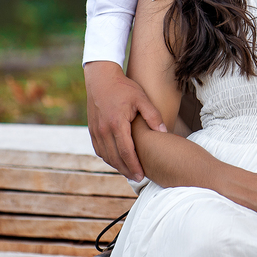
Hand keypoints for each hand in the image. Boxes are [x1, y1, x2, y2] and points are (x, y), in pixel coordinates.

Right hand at [84, 61, 166, 180]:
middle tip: (138, 178)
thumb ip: (153, 115)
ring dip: (117, 166)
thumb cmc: (123, 87)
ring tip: (129, 172)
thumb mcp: (141, 98)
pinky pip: (99, 150)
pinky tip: (117, 160)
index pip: (126, 152)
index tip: (142, 175)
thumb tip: (164, 132)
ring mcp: (96, 131)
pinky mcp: (92, 129)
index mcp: (117, 123)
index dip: (134, 166)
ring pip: (106, 156)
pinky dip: (108, 158)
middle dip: (127, 170)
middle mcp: (104, 130)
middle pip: (115, 158)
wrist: (101, 78)